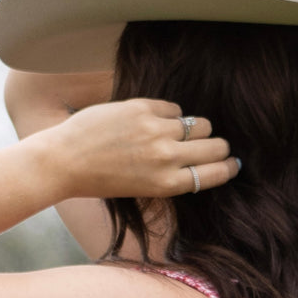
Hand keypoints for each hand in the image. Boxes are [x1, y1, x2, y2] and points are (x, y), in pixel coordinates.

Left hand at [38, 98, 240, 201]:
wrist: (64, 160)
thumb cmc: (100, 180)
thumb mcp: (141, 190)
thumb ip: (169, 176)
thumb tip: (196, 159)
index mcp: (167, 184)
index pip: (214, 173)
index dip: (228, 167)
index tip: (233, 162)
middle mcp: (166, 158)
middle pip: (215, 146)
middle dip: (219, 146)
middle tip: (215, 144)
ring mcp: (156, 131)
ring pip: (199, 123)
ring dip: (197, 127)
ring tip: (187, 130)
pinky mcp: (143, 108)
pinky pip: (174, 108)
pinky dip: (170, 113)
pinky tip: (157, 119)